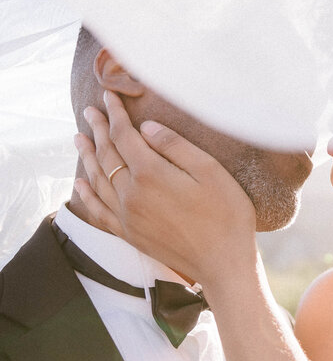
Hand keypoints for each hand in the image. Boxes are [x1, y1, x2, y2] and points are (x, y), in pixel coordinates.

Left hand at [75, 91, 256, 284]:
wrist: (224, 264)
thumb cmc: (227, 215)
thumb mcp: (211, 171)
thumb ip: (176, 146)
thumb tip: (145, 128)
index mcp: (151, 174)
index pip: (124, 136)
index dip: (115, 114)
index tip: (108, 96)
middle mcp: (132, 194)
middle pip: (107, 155)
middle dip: (98, 130)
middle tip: (90, 111)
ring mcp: (128, 216)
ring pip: (98, 180)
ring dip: (87, 156)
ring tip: (79, 138)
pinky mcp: (130, 234)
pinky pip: (99, 210)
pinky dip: (87, 194)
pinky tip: (79, 184)